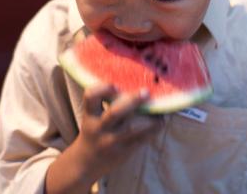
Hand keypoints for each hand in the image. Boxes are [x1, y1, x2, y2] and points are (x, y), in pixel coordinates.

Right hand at [45, 84, 162, 193]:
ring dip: (149, 119)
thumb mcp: (91, 117)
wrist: (85, 163)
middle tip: (146, 92)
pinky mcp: (124, 151)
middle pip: (115, 113)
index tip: (115, 85)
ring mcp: (112, 141)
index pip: (90, 97)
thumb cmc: (93, 132)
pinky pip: (141, 140)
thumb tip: (131, 82)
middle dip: (132, 102)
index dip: (102, 89)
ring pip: (132, 128)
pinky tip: (160, 122)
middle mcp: (100, 128)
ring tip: (160, 111)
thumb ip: (103, 103)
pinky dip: (153, 130)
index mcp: (90, 116)